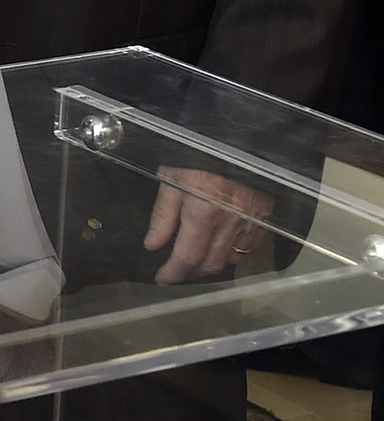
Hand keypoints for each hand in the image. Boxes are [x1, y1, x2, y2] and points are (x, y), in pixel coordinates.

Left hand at [144, 166, 273, 283]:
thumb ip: (163, 215)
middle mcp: (230, 222)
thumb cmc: (199, 155)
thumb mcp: (172, 179)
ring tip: (194, 261)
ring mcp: (252, 223)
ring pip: (230, 259)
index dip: (174, 272)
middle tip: (176, 272)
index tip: (163, 278)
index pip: (188, 255)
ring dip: (210, 265)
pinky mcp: (266, 220)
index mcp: (204, 211)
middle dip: (190, 273)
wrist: (239, 141)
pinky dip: (232, 254)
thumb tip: (153, 245)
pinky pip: (249, 248)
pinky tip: (218, 248)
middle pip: (210, 264)